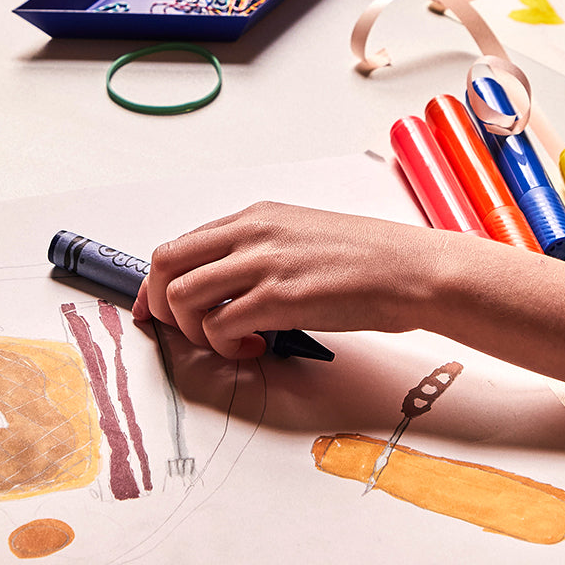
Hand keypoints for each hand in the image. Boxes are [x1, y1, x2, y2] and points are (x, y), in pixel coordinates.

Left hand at [133, 201, 437, 357]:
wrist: (412, 268)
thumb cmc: (368, 257)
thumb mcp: (301, 235)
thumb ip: (259, 250)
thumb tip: (226, 283)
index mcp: (255, 216)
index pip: (180, 244)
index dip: (157, 283)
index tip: (153, 310)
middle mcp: (251, 233)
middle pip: (166, 264)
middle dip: (162, 305)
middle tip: (186, 331)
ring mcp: (263, 263)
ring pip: (183, 296)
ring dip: (194, 330)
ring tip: (228, 341)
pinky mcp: (280, 297)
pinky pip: (219, 326)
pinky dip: (226, 346)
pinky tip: (254, 347)